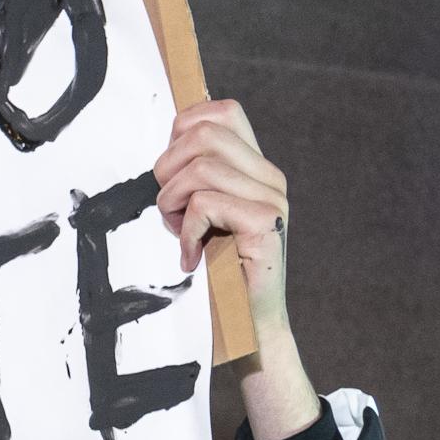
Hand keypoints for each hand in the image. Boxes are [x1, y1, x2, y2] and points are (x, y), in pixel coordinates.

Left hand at [152, 100, 288, 326]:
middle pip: (204, 135)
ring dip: (173, 202)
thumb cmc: (218, 272)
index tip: (172, 172)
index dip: (184, 131)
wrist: (247, 326)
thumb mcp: (201, 214)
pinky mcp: (267, 225)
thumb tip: (166, 151)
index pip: (222, 112)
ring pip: (201, 168)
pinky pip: (205, 203)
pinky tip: (191, 257)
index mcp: (256, 168)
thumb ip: (194, 178)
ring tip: (180, 233)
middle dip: (169, 170)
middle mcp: (270, 177)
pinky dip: (186, 232)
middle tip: (170, 210)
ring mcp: (273, 199)